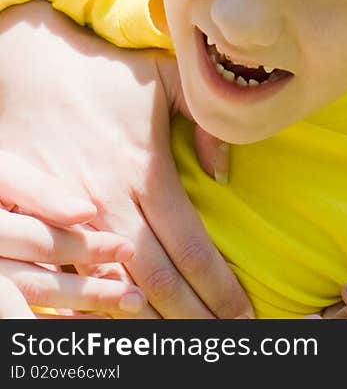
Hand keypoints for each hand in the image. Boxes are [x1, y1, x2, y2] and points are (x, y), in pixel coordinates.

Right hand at [0, 3, 251, 318]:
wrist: (31, 70)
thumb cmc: (105, 75)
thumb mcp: (166, 80)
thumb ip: (205, 121)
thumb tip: (225, 171)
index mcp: (146, 174)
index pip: (192, 248)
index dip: (221, 288)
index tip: (245, 314)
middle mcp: (111, 205)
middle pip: (158, 282)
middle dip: (194, 318)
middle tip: (224, 344)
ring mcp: (74, 220)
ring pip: (117, 290)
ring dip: (153, 321)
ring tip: (184, 345)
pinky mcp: (47, 224)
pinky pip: (76, 281)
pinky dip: (103, 308)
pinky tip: (126, 325)